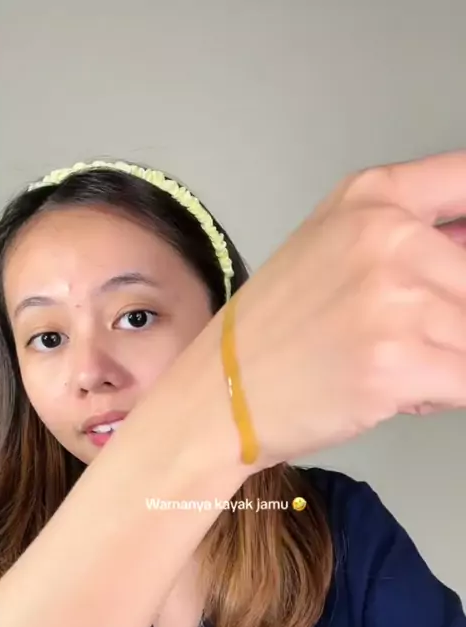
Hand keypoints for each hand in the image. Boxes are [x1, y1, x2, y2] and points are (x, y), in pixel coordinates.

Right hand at [232, 151, 465, 468]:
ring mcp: (392, 298)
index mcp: (373, 198)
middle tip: (412, 337)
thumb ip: (409, 235)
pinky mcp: (396, 361)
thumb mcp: (332, 249)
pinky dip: (445, 393)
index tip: (455, 275)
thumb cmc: (270, 331)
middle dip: (457, 318)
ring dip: (450, 359)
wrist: (220, 393)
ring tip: (397, 364)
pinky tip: (401, 390)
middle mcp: (387, 236)